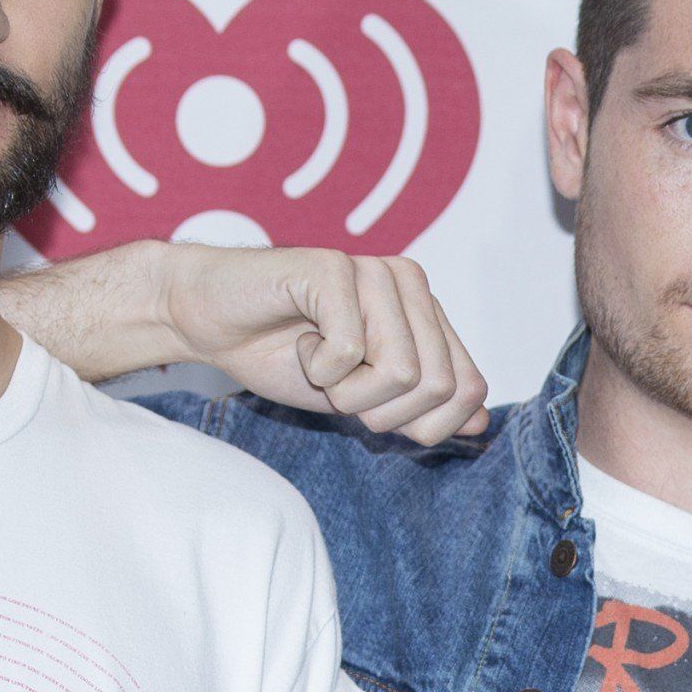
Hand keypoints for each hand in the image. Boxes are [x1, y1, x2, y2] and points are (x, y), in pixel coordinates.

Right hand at [154, 245, 488, 443]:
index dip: (421, 424)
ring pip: (402, 373)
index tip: (370, 406)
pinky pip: (351, 351)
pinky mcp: (335, 267)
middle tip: (337, 383)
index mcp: (427, 313)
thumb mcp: (362, 396)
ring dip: (347, 390)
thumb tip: (481, 422)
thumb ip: (422, 408)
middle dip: (380, 410)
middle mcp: (412, 284)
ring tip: (317, 358)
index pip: (469, 388)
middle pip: (438, 387)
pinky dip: (318, 368)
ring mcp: (376, 271)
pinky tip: (299, 339)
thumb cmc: (283, 355)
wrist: (209, 320)